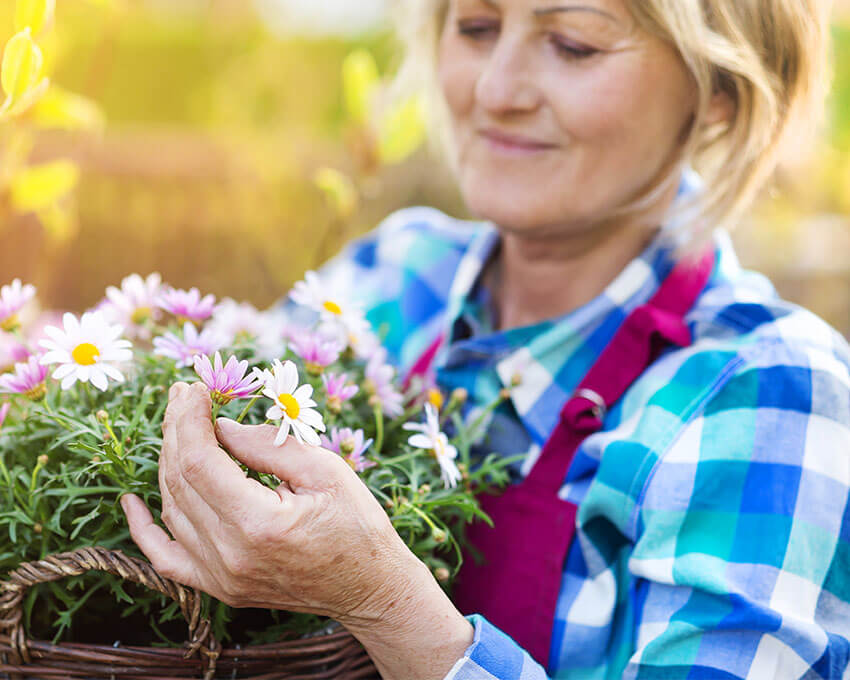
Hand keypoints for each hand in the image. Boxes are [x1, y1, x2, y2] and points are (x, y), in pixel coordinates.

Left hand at [121, 381, 472, 678]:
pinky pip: (166, 557)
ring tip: (177, 427)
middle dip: (176, 430)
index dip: (189, 420)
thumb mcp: (325, 471)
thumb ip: (268, 446)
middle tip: (182, 397)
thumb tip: (221, 425)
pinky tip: (131, 502)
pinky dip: (145, 529)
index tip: (193, 389)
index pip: (200, 462)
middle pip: (179, 481)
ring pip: (172, 509)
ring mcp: (220, 577)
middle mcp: (229, 556)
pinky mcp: (219, 587)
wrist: (369, 588)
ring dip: (168, 462)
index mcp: (258, 524)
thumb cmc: (357, 525)